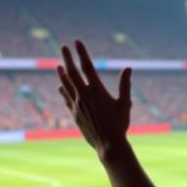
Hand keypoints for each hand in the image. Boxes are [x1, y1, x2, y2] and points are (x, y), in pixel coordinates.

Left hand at [57, 41, 131, 157]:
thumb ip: (125, 85)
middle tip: (63, 47)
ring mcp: (77, 105)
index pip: (87, 67)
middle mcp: (84, 96)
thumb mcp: (125, 103)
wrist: (108, 144)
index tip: (77, 42)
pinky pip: (66, 98)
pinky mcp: (75, 114)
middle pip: (72, 73)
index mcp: (97, 91)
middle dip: (67, 58)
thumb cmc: (119, 124)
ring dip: (62, 73)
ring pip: (66, 85)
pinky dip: (63, 90)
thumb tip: (128, 68)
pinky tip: (60, 86)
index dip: (82, 53)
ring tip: (58, 65)